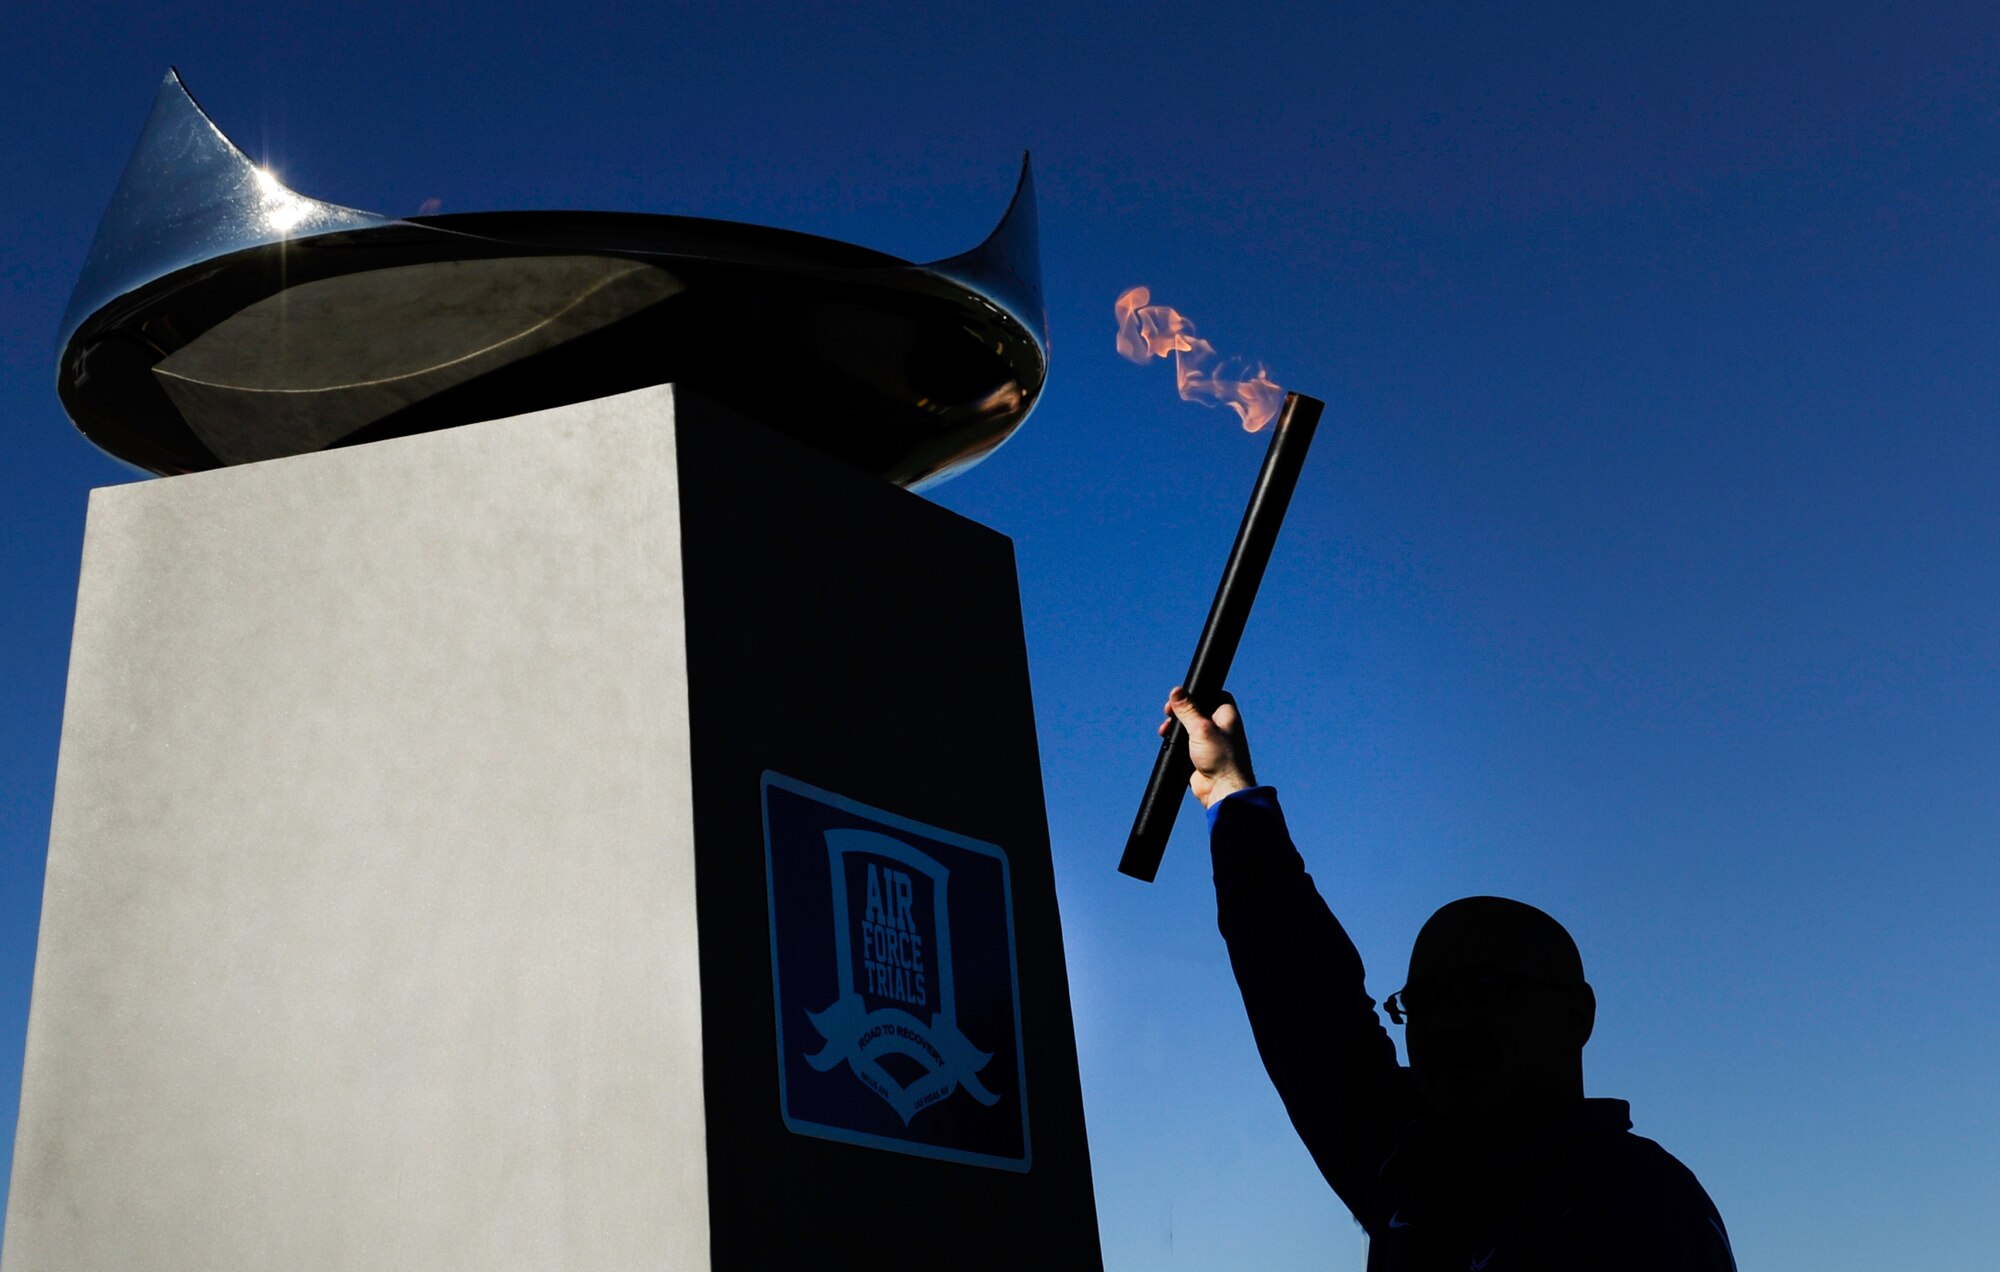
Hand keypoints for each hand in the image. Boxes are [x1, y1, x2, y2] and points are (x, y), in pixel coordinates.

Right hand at [1160, 686, 1257, 808]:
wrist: (1223, 790)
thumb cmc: (1221, 758)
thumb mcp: (1201, 728)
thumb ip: (1188, 710)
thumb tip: (1176, 691)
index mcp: (1226, 715)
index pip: (1213, 694)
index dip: (1197, 692)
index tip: (1181, 695)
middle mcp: (1219, 726)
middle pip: (1197, 710)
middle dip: (1180, 711)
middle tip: (1168, 712)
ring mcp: (1209, 741)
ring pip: (1188, 727)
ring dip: (1175, 727)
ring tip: (1165, 730)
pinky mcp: (1199, 755)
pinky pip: (1185, 744)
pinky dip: (1176, 742)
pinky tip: (1168, 742)